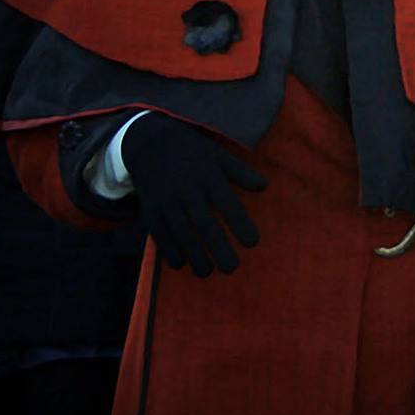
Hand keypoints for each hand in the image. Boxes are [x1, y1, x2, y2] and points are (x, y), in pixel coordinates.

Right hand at [119, 113, 266, 276]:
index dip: (240, 224)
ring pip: (182, 233)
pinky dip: (168, 251)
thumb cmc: (192, 152)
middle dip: (219, 248)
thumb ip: (241, 172)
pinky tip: (180, 265)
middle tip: (232, 268)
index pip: (227, 204)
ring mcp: (167, 201)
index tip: (252, 243)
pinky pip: (159, 234)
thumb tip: (265, 187)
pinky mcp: (151, 209)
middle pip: (205, 224)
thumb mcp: (218, 155)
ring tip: (208, 272)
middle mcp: (188, 191)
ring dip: (194, 255)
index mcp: (209, 177)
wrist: (150, 142)